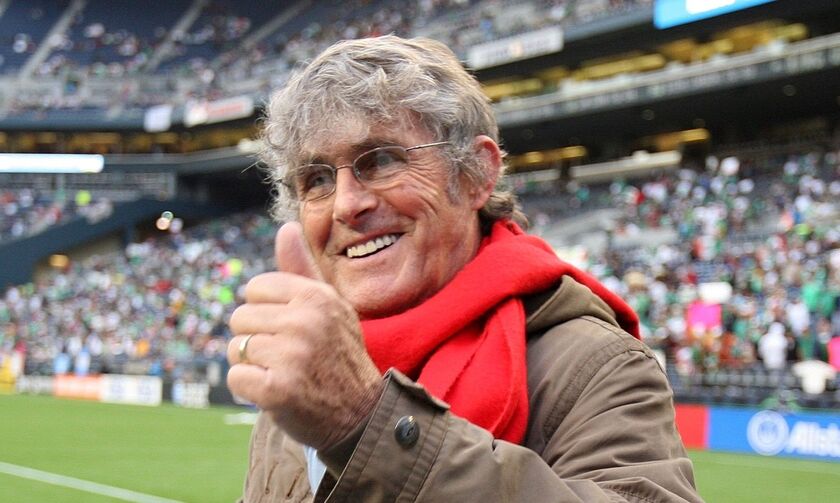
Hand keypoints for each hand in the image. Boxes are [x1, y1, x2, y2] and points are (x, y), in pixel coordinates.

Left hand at [226, 222, 383, 449]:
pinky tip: (276, 392)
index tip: (291, 330)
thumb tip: (285, 227)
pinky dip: (249, 389)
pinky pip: (236, 377)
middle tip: (288, 357)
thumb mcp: (329, 307)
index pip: (255, 288)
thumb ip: (302, 270)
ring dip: (252, 364)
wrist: (360, 414)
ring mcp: (292, 356)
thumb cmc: (337, 355)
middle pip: (240, 317)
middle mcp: (305, 321)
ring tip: (283, 373)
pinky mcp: (277, 390)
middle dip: (257, 338)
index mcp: (317, 296)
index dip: (267, 312)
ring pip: (236, 347)